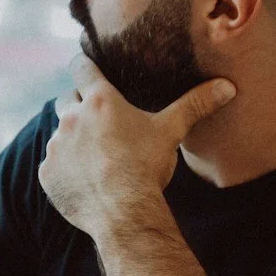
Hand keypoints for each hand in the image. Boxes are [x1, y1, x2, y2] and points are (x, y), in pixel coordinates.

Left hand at [37, 56, 236, 240]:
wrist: (124, 212)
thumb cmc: (147, 166)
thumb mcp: (171, 131)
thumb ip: (195, 105)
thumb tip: (228, 86)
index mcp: (99, 100)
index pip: (81, 67)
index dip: (82, 63)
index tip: (84, 63)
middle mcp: (70, 118)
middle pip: (66, 99)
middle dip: (78, 105)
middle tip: (98, 119)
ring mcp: (55, 146)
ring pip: (59, 134)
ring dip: (73, 140)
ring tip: (96, 157)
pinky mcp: (47, 174)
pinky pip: (53, 166)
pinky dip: (65, 170)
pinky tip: (86, 181)